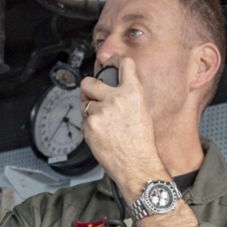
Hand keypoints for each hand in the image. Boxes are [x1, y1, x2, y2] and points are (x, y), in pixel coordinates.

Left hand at [80, 56, 170, 202]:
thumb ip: (129, 95)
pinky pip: (83, 120)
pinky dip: (89, 126)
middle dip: (88, 87)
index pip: (123, 64)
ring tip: (103, 122)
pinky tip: (101, 134)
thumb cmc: (142, 143)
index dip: (113, 61)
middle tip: (92, 94)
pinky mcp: (89, 126)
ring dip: (89, 110)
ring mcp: (100, 112)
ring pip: (84, 103)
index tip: (108, 63)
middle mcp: (115, 99)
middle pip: (89, 82)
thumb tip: (115, 86)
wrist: (137, 165)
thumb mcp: (143, 111)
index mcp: (133, 93)